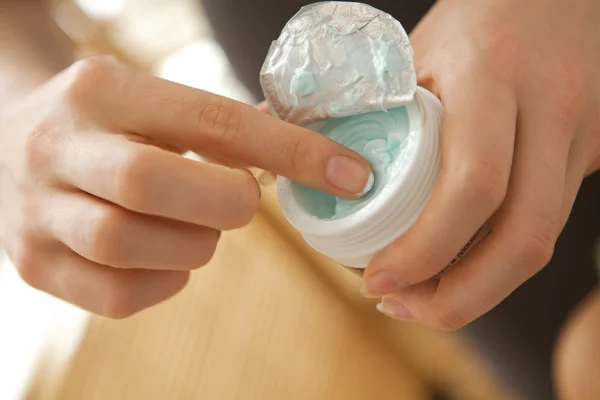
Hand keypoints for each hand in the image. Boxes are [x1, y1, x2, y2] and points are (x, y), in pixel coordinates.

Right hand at [0, 55, 371, 317]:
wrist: (3, 146)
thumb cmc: (104, 126)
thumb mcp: (146, 101)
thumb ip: (217, 125)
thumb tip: (308, 150)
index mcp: (103, 91)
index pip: (211, 121)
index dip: (289, 151)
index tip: (350, 174)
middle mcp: (60, 147)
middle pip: (154, 184)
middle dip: (224, 203)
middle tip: (237, 201)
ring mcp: (38, 211)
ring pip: (134, 244)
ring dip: (193, 244)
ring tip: (192, 225)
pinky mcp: (36, 266)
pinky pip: (121, 296)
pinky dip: (164, 281)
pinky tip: (164, 255)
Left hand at [361, 0, 599, 328]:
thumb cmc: (472, 20)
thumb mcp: (410, 50)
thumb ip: (349, 98)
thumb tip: (269, 135)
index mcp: (491, 77)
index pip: (473, 185)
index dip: (425, 250)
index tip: (377, 277)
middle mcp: (549, 110)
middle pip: (523, 238)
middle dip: (460, 296)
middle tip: (399, 305)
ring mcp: (581, 136)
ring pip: (542, 242)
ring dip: (481, 290)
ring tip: (423, 299)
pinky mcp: (592, 154)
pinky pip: (549, 224)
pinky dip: (500, 261)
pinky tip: (460, 265)